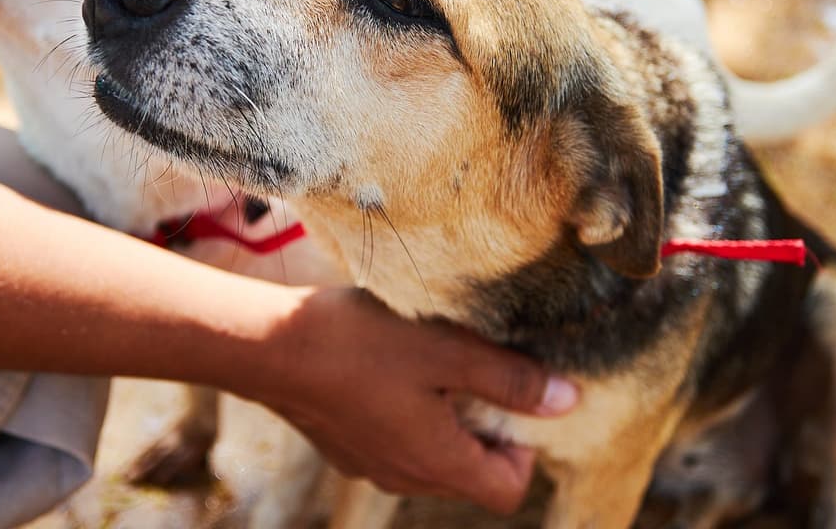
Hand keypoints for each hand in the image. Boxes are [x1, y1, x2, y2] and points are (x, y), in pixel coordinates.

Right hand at [242, 288, 576, 513]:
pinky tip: (388, 366)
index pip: (508, 490)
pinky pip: (395, 443)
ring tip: (429, 362)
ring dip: (445, 418)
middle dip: (485, 428)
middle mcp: (406, 477)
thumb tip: (568, 401)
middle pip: (471, 475)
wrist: (268, 346)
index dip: (523, 449)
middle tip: (471, 369)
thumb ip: (508, 379)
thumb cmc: (358, 345)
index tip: (508, 396)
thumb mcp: (445, 352)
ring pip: (432, 458)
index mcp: (439, 462)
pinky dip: (408, 414)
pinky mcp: (344, 446)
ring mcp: (370, 465)